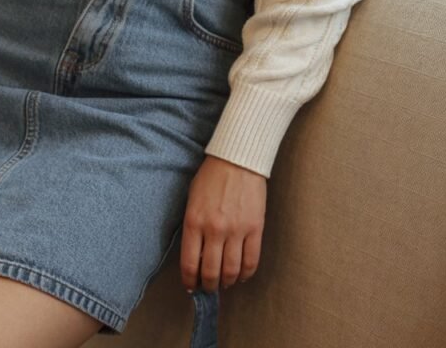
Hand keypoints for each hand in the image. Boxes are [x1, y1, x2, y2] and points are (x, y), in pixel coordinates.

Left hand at [180, 154, 266, 293]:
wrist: (237, 159)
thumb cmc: (211, 176)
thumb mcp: (192, 198)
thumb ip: (193, 226)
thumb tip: (196, 255)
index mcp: (194, 221)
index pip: (190, 263)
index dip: (190, 280)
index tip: (191, 285)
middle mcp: (215, 229)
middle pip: (211, 272)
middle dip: (209, 285)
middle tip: (209, 286)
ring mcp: (237, 230)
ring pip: (231, 271)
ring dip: (227, 282)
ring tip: (225, 281)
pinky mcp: (255, 228)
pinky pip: (252, 260)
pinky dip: (246, 273)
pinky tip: (241, 274)